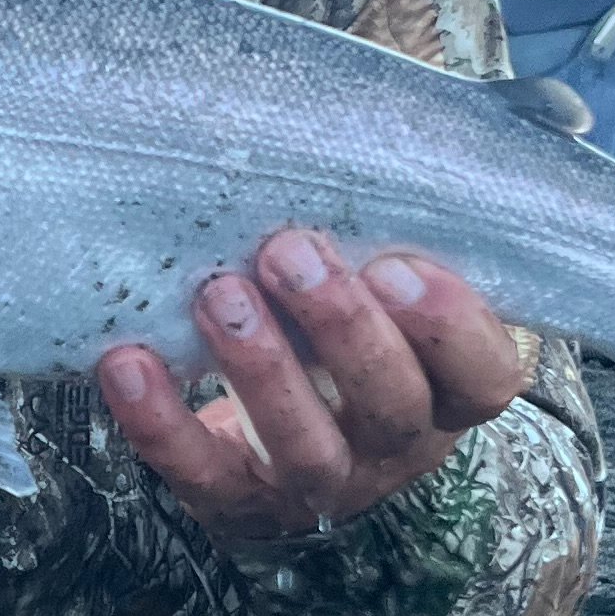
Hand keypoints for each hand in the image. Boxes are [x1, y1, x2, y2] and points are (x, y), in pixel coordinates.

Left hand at [96, 228, 525, 551]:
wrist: (278, 445)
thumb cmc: (339, 333)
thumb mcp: (380, 289)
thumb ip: (386, 229)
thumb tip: (375, 114)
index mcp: (446, 392)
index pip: (484, 376)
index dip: (451, 326)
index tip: (396, 264)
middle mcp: (393, 446)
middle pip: (390, 404)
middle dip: (342, 327)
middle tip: (290, 253)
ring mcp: (317, 483)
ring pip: (304, 448)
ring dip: (261, 369)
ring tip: (219, 294)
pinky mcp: (236, 501)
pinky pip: (200, 472)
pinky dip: (160, 422)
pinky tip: (130, 363)